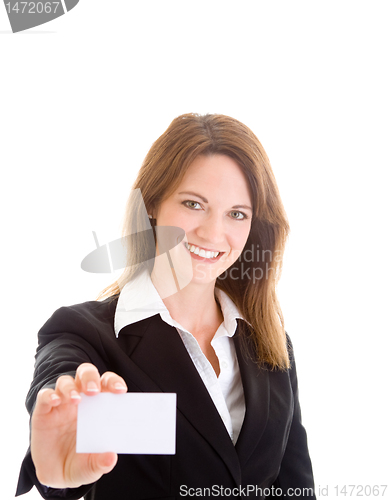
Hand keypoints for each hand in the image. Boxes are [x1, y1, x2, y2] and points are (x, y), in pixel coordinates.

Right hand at [31, 363, 126, 488]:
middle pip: (86, 374)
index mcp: (98, 405)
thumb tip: (111, 458)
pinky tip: (55, 402)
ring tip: (75, 399)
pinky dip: (49, 395)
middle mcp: (80, 399)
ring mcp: (61, 404)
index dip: (114, 382)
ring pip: (65, 381)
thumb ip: (101, 463)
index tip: (120, 391)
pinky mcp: (43, 411)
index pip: (107, 383)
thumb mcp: (91, 468)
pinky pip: (44, 396)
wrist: (55, 475)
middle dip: (90, 377)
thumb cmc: (80, 463)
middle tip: (94, 390)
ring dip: (70, 387)